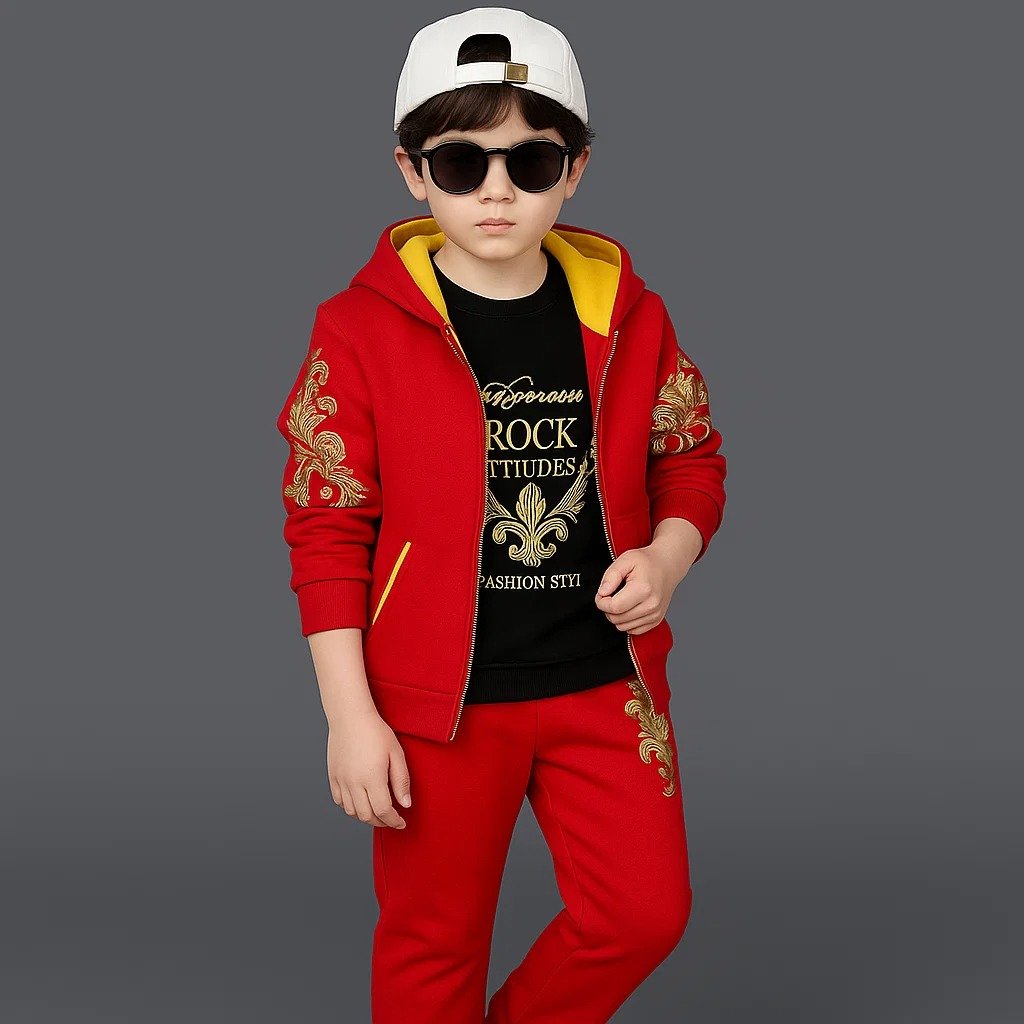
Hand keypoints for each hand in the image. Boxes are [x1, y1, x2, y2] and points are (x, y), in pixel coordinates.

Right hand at [326, 708, 411, 828]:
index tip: (401, 823)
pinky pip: (339, 801)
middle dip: (381, 822)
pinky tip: (360, 801)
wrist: (350, 717)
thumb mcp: (396, 754)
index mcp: (372, 778)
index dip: (394, 821)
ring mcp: (341, 780)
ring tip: (377, 811)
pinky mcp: (333, 776)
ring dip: (366, 816)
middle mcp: (354, 783)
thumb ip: (401, 781)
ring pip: (352, 812)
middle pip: (367, 816)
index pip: (383, 811)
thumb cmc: (376, 731)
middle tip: (391, 819)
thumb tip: (405, 804)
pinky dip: (350, 807)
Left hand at [594, 534, 693, 635]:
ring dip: (616, 615)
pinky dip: (626, 621)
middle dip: (607, 608)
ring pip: (622, 627)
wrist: (667, 565)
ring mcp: (655, 615)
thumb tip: (602, 593)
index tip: (602, 593)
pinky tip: (628, 607)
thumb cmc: (647, 562)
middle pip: (616, 619)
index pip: (613, 607)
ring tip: (620, 599)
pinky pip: (633, 630)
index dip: (601, 601)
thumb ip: (611, 576)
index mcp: (643, 590)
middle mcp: (651, 605)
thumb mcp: (625, 560)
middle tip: (610, 594)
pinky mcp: (656, 620)